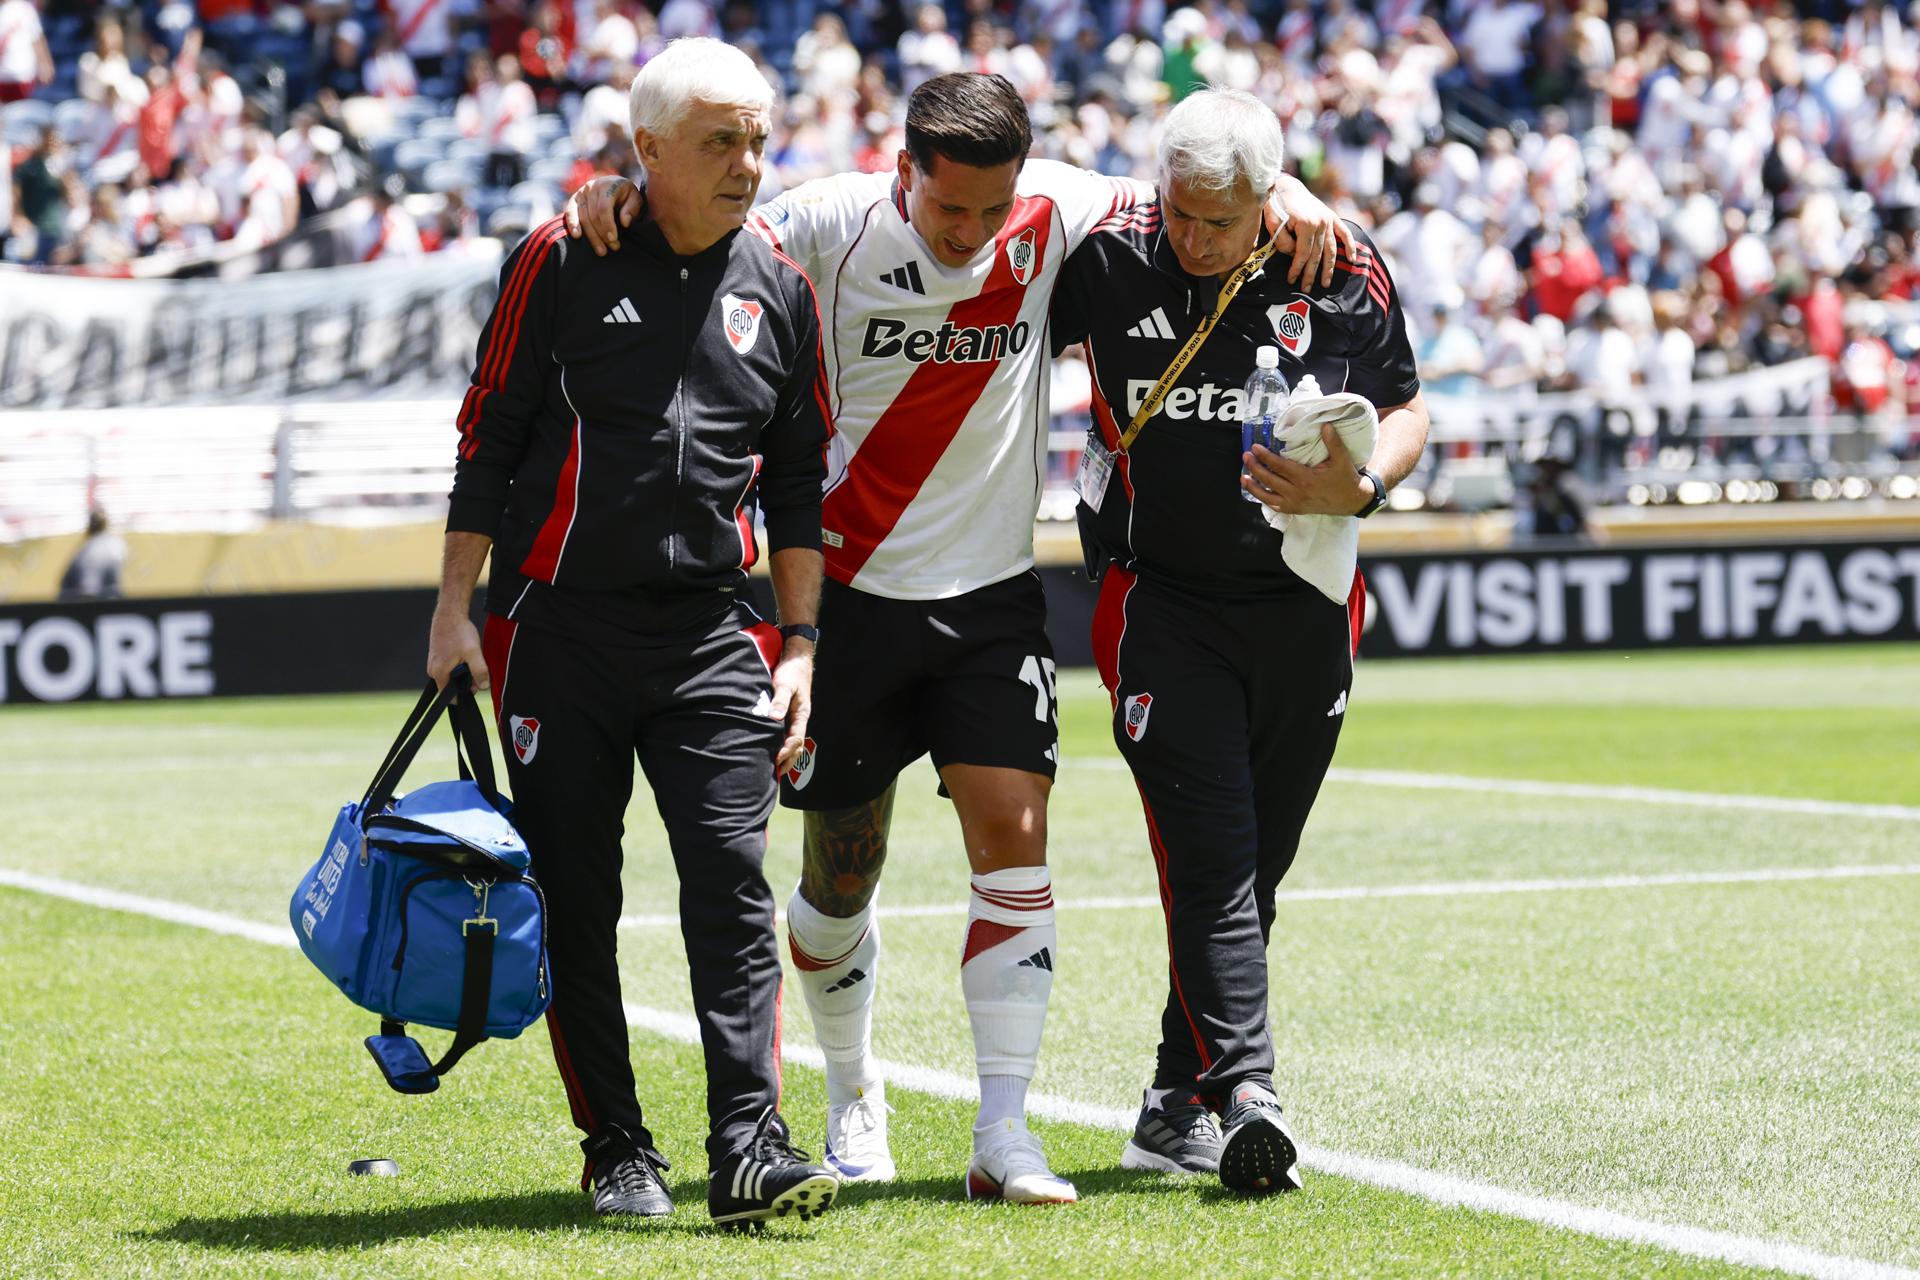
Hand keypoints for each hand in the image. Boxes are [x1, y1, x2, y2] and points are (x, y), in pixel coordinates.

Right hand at [428, 608, 488, 691]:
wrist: (450, 613)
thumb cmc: (460, 632)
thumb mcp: (474, 653)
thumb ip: (479, 671)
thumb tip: (484, 687)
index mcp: (439, 673)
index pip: (449, 697)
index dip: (465, 694)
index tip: (475, 683)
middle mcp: (433, 670)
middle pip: (451, 686)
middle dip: (465, 681)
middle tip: (476, 667)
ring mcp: (433, 662)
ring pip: (451, 675)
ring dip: (463, 671)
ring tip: (470, 658)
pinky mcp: (436, 656)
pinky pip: (449, 667)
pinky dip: (459, 664)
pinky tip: (465, 654)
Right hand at [564, 175, 642, 254]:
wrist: (616, 187)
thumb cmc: (627, 196)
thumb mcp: (636, 199)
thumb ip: (632, 208)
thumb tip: (625, 222)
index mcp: (607, 185)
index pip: (604, 208)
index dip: (608, 225)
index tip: (613, 239)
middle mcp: (592, 187)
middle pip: (593, 215)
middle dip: (602, 234)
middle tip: (613, 247)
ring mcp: (581, 193)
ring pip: (583, 217)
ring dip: (591, 236)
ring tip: (601, 251)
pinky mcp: (574, 199)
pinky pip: (570, 212)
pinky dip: (572, 224)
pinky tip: (577, 237)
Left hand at [767, 640, 813, 771]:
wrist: (796, 659)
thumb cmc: (791, 672)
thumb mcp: (784, 684)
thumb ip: (779, 700)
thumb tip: (773, 718)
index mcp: (801, 714)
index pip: (796, 739)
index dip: (786, 751)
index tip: (776, 760)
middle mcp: (799, 718)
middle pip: (796, 745)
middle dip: (788, 760)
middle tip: (776, 775)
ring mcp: (794, 717)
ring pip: (792, 741)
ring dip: (786, 755)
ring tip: (775, 769)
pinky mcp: (788, 713)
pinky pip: (785, 734)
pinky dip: (781, 745)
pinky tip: (772, 750)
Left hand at [1244, 422, 1371, 514]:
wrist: (1352, 501)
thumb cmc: (1345, 478)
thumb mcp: (1342, 459)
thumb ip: (1333, 442)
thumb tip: (1325, 425)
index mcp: (1306, 478)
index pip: (1280, 466)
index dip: (1265, 457)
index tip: (1255, 447)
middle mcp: (1297, 493)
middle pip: (1270, 480)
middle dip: (1255, 468)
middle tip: (1245, 456)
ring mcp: (1295, 503)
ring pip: (1268, 496)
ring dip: (1254, 487)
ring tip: (1243, 477)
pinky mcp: (1295, 510)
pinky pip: (1275, 507)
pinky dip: (1264, 500)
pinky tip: (1257, 492)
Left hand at [1268, 178, 1357, 288]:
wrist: (1286, 186)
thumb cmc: (1276, 205)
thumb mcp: (1273, 223)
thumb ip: (1282, 241)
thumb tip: (1293, 255)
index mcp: (1306, 224)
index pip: (1302, 254)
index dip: (1297, 268)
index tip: (1291, 280)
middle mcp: (1321, 223)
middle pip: (1317, 255)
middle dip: (1311, 274)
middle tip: (1306, 289)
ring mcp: (1328, 220)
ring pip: (1331, 249)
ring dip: (1329, 267)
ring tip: (1325, 283)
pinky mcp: (1332, 217)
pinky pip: (1344, 233)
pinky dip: (1349, 246)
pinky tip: (1352, 260)